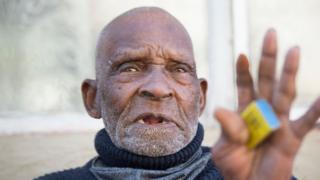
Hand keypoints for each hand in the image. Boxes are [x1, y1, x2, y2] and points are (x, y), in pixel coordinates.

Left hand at [211, 28, 319, 179]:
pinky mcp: (292, 137)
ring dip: (289, 72)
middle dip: (268, 58)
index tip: (243, 54)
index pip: (244, 85)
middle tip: (270, 34)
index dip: (243, 70)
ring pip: (285, 92)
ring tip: (294, 50)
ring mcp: (279, 121)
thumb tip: (221, 109)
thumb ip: (227, 128)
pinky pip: (307, 122)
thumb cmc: (234, 165)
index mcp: (244, 112)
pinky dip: (317, 110)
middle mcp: (262, 111)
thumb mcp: (225, 147)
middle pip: (266, 80)